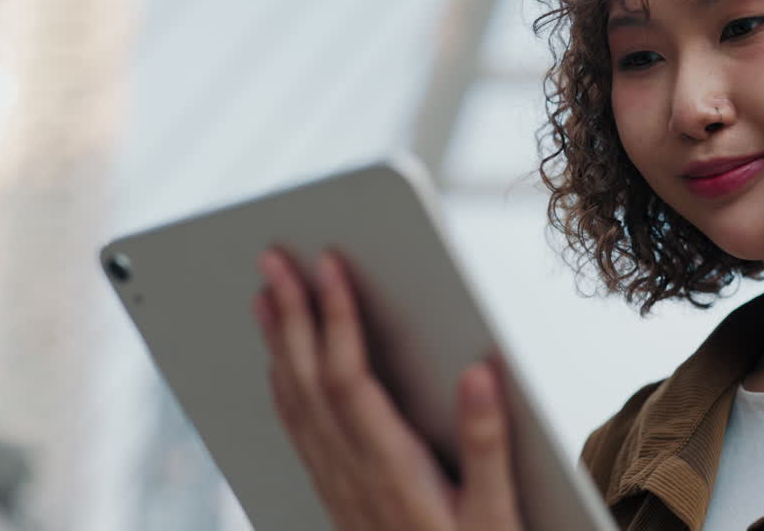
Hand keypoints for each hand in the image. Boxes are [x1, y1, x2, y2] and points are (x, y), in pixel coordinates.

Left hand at [254, 247, 523, 530]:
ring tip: (264, 295)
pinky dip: (282, 385)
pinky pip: (295, 430)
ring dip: (276, 344)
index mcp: (391, 471)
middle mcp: (352, 474)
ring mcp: (336, 486)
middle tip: (273, 259)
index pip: (349, 380)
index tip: (329, 267)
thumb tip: (478, 370)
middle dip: (289, 314)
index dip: (335, 319)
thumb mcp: (498, 513)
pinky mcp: (335, 493)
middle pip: (307, 381)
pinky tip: (279, 364)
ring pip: (292, 403)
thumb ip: (488, 441)